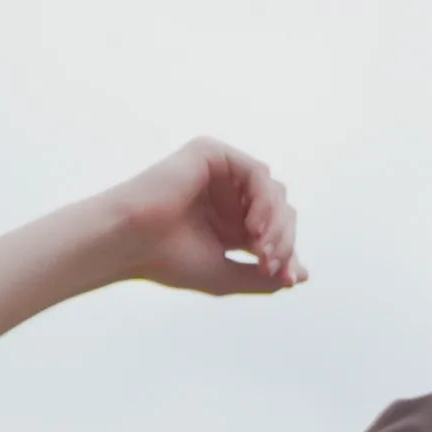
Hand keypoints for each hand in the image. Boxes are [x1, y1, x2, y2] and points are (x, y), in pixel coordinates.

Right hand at [101, 137, 304, 297]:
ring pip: (274, 191)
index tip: (287, 278)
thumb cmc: (168, 260)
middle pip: (280, 210)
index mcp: (229, 222)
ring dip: (277, 223)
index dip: (287, 254)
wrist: (130, 241)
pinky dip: (265, 200)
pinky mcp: (211, 153)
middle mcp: (227, 195)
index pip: (274, 232)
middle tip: (271, 263)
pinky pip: (258, 173)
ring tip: (262, 248)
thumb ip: (261, 276)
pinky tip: (254, 225)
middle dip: (284, 240)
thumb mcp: (226, 276)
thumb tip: (300, 276)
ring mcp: (219, 172)